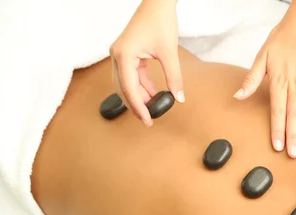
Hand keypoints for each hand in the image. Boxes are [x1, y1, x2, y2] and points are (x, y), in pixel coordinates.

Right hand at [109, 0, 183, 126]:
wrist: (157, 3)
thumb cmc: (160, 22)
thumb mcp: (169, 53)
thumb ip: (174, 77)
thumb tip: (179, 98)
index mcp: (123, 55)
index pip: (129, 89)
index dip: (139, 107)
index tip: (148, 121)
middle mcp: (117, 55)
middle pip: (123, 88)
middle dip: (135, 105)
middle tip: (149, 119)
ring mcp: (120, 54)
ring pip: (126, 83)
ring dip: (139, 96)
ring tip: (153, 108)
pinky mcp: (127, 53)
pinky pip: (132, 75)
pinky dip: (142, 86)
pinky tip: (153, 94)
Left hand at [234, 8, 295, 157]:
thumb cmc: (284, 37)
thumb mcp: (262, 55)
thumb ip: (251, 78)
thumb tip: (238, 96)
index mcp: (280, 79)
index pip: (277, 110)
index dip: (277, 129)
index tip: (277, 146)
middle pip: (294, 114)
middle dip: (292, 136)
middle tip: (293, 154)